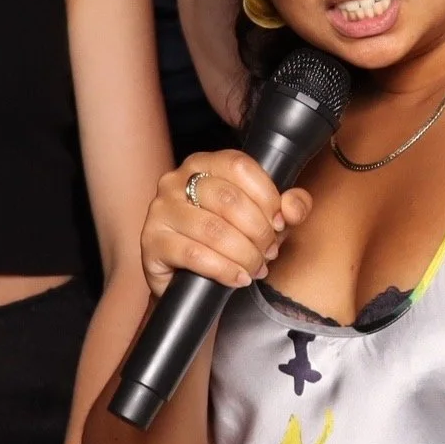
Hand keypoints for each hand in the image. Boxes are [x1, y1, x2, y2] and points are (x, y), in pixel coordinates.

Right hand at [141, 149, 311, 300]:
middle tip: (268, 251)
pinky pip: (194, 254)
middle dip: (258, 231)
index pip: (240, 167)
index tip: (279, 222)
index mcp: (204, 164)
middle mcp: (177, 181)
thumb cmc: (225, 242)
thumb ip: (288, 207)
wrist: (187, 279)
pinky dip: (224, 269)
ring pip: (213, 229)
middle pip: (229, 199)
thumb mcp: (262, 220)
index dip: (267, 196)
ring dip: (244, 254)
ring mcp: (161, 210)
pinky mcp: (152, 241)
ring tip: (255, 267)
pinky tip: (237, 278)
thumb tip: (293, 207)